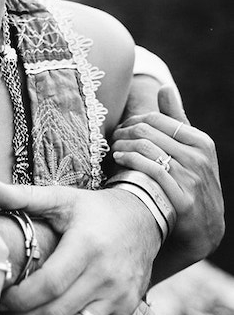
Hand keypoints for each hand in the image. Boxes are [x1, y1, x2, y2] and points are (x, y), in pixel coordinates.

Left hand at [0, 180, 156, 314]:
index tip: (0, 297)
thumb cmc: (94, 210)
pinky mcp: (128, 310)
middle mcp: (106, 276)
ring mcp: (120, 297)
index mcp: (86, 248)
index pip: (48, 285)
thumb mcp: (62, 198)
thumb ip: (24, 196)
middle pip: (59, 313)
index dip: (20, 298)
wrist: (143, 219)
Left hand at [113, 86, 223, 266]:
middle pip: (147, 132)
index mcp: (201, 141)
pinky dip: (128, 162)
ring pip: (146, 149)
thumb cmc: (189, 181)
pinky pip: (149, 170)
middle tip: (111, 140)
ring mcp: (192, 178)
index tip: (120, 130)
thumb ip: (176, 119)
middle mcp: (199, 157)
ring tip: (112, 150)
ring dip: (121, 147)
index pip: (156, 119)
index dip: (132, 122)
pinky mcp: (182, 198)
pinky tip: (117, 162)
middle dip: (123, 133)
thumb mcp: (188, 149)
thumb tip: (165, 86)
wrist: (203, 228)